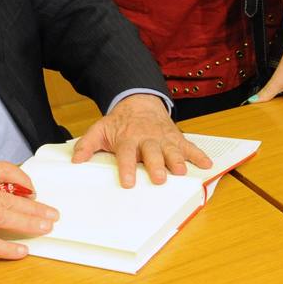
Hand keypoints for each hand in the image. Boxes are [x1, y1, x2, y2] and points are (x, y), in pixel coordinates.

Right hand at [0, 161, 57, 262]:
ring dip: (27, 224)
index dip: (22, 177)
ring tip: (44, 228)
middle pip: (7, 197)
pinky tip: (21, 250)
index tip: (34, 189)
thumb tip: (10, 192)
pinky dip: (6, 248)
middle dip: (33, 207)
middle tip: (51, 214)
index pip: (1, 169)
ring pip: (1, 218)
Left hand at [72, 92, 210, 187]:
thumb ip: (87, 144)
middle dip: (156, 165)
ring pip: (171, 149)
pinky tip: (207, 164)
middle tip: (159, 179)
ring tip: (181, 172)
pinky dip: (199, 155)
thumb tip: (75, 160)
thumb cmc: (120, 122)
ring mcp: (163, 138)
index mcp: (128, 138)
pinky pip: (189, 146)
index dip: (126, 168)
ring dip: (177, 160)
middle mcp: (147, 138)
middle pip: (152, 152)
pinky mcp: (176, 137)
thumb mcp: (100, 129)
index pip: (126, 154)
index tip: (127, 182)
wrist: (140, 101)